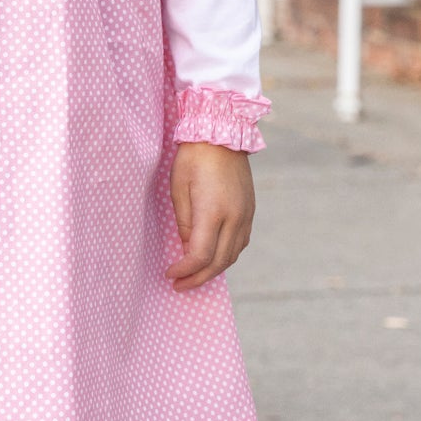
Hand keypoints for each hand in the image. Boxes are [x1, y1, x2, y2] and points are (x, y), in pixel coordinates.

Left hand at [166, 142, 254, 289]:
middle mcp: (234, 217)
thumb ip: (184, 222)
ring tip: (194, 276)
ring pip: (232, 255)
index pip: (200, 255)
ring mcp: (246, 215)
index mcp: (213, 211)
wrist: (222, 134)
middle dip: (198, 278)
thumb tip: (188, 247)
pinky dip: (226, 256)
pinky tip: (212, 258)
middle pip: (219, 262)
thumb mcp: (178, 189)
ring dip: (213, 270)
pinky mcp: (250, 211)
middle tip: (179, 285)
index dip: (185, 270)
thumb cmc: (193, 158)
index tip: (170, 274)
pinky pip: (240, 243)